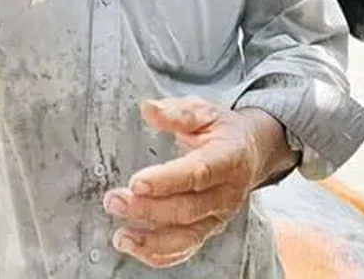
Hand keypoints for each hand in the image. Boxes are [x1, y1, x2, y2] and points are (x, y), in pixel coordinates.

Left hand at [103, 97, 294, 268]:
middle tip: (114, 200)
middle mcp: (226, 193)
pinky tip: (135, 247)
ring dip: (151, 240)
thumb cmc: (221, 129)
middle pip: (187, 208)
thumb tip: (148, 108)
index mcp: (228, 158)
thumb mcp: (203, 110)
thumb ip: (176, 112)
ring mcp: (218, 215)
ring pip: (186, 236)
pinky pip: (186, 249)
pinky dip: (160, 254)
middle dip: (148, 209)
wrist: (249, 149)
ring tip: (121, 236)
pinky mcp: (208, 228)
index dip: (167, 181)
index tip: (136, 182)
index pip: (197, 173)